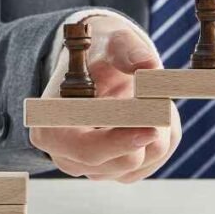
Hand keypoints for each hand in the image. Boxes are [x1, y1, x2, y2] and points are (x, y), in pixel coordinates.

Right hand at [30, 15, 181, 182]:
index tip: (152, 127)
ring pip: (147, 157)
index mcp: (51, 127)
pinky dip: (163, 132)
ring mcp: (96, 169)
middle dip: (149, 127)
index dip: (120, 141)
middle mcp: (69, 156)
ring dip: (159, 125)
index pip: (87, 149)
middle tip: (162, 95)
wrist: (102, 65)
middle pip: (124, 160)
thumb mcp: (112, 41)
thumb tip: (147, 65)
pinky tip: (149, 110)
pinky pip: (157, 157)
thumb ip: (127, 51)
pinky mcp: (121, 172)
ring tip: (148, 92)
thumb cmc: (100, 53)